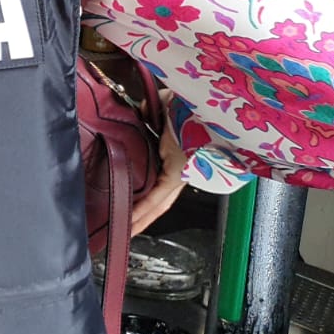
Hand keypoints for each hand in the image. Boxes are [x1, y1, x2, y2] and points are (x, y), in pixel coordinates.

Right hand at [131, 112, 187, 235]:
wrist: (208, 103)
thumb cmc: (190, 103)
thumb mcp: (164, 105)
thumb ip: (150, 111)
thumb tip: (140, 114)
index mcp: (177, 154)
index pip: (159, 180)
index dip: (146, 196)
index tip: (133, 204)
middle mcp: (180, 168)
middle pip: (159, 199)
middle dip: (143, 216)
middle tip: (126, 229)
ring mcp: (180, 173)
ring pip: (158, 202)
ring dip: (141, 218)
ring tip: (124, 231)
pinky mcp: (177, 174)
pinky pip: (156, 197)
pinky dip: (142, 210)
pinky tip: (129, 221)